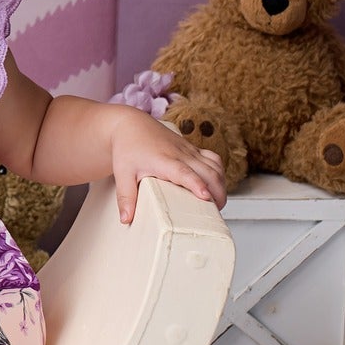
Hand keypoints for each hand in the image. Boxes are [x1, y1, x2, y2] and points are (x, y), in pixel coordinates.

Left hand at [110, 108, 226, 224]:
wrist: (129, 124)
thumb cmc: (127, 147)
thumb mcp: (122, 173)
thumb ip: (125, 197)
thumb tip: (126, 219)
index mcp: (164, 160)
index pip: (185, 173)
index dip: (197, 185)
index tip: (206, 197)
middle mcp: (181, 154)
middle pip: (208, 172)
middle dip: (217, 192)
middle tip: (216, 213)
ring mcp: (188, 150)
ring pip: (215, 165)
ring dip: (221, 184)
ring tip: (219, 203)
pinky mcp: (192, 148)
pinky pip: (214, 158)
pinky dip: (220, 172)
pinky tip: (217, 184)